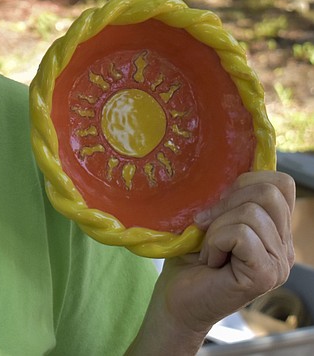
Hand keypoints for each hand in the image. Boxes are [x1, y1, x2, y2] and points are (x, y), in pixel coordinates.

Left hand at [129, 171, 295, 354]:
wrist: (176, 296)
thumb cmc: (189, 256)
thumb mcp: (211, 216)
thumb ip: (228, 196)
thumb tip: (227, 165)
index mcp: (275, 229)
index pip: (280, 183)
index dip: (245, 181)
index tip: (217, 203)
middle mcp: (285, 247)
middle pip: (268, 192)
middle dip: (227, 202)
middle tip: (207, 226)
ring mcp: (279, 263)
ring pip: (252, 213)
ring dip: (217, 227)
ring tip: (209, 248)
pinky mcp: (266, 275)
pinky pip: (241, 234)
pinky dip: (216, 241)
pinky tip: (211, 260)